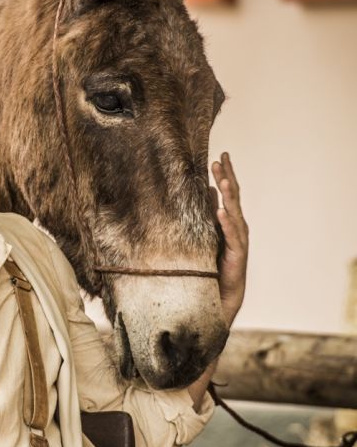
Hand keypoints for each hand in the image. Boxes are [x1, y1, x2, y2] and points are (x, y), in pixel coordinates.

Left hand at [211, 152, 247, 326]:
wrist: (221, 292)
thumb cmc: (215, 262)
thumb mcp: (210, 232)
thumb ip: (210, 213)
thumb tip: (208, 191)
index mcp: (231, 220)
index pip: (229, 192)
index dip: (226, 174)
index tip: (221, 155)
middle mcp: (238, 226)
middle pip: (234, 197)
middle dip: (228, 178)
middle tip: (221, 159)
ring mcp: (239, 239)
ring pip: (234, 213)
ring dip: (229, 196)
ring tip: (223, 179)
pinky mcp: (236, 254)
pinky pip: (231, 236)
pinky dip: (226, 223)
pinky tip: (221, 212)